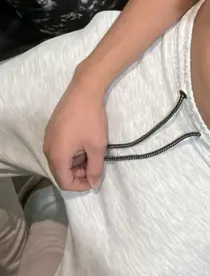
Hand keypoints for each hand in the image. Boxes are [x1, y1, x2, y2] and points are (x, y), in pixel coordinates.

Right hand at [43, 75, 107, 191]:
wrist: (84, 90)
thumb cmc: (90, 119)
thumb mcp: (97, 146)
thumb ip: (95, 169)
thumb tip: (94, 185)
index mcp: (56, 157)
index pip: (65, 182)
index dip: (81, 185)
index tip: (96, 178)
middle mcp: (48, 149)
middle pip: (61, 172)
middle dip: (79, 173)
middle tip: (95, 165)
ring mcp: (48, 137)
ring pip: (61, 159)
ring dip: (76, 162)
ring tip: (92, 151)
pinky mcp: (52, 128)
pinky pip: (60, 147)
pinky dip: (72, 151)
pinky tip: (84, 141)